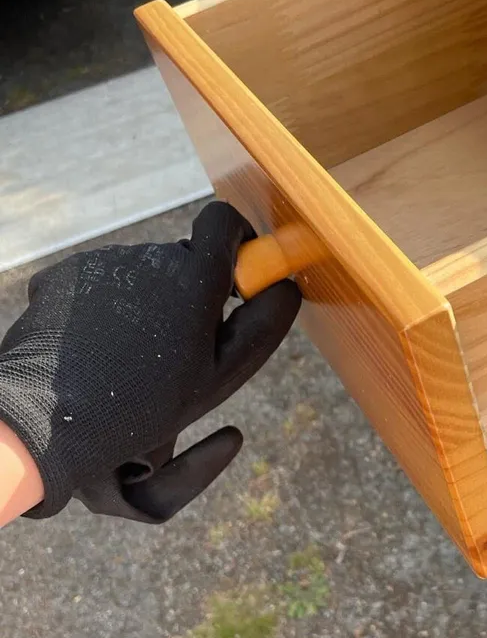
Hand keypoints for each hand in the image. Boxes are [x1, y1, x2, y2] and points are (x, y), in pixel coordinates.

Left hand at [0, 203, 300, 521]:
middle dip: (190, 290)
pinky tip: (101, 349)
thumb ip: (263, 324)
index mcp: (194, 277)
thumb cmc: (145, 404)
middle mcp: (148, 256)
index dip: (236, 240)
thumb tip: (287, 284)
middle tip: (182, 346)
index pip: (224, 221)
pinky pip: (102, 282)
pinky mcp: (65, 273)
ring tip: (134, 357)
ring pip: (142, 273)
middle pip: (183, 257)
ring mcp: (102, 262)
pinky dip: (108, 308)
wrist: (48, 417)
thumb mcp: (220, 375)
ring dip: (148, 303)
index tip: (237, 275)